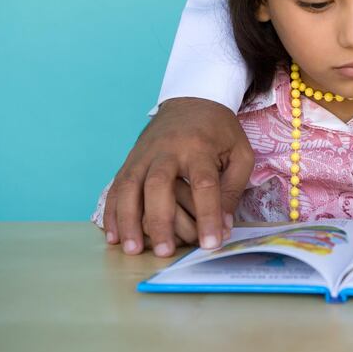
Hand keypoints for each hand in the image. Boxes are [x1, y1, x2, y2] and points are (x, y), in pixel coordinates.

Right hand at [103, 97, 253, 256]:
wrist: (193, 99)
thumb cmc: (220, 131)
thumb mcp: (240, 153)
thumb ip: (233, 188)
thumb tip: (223, 226)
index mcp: (199, 148)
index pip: (204, 185)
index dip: (208, 215)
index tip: (211, 243)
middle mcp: (167, 150)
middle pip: (158, 185)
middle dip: (160, 220)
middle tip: (165, 252)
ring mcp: (144, 154)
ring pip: (129, 187)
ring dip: (128, 220)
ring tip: (132, 249)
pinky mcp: (130, 159)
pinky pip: (116, 186)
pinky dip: (112, 211)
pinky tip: (114, 235)